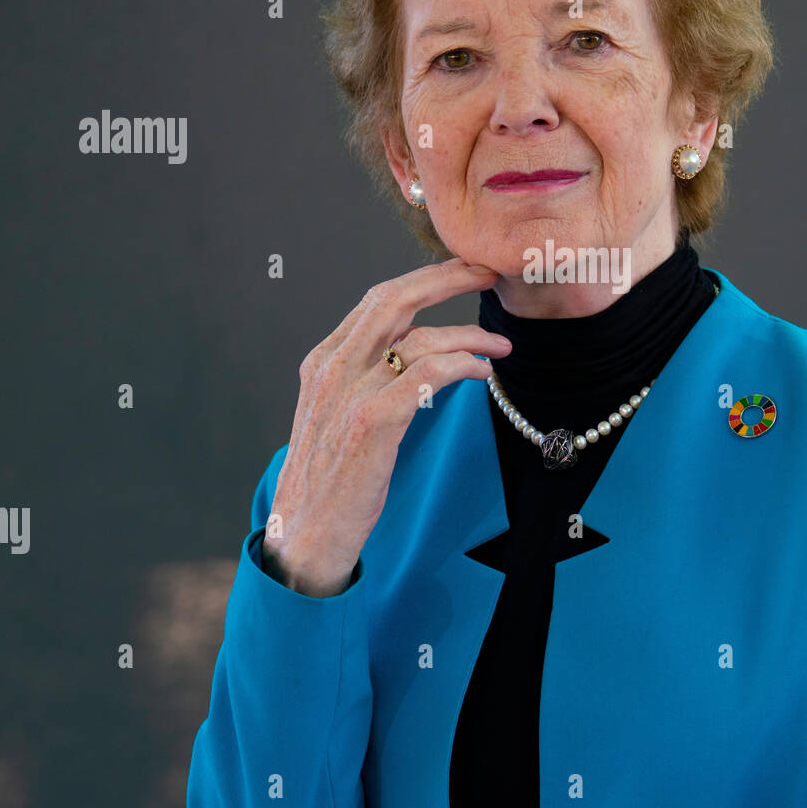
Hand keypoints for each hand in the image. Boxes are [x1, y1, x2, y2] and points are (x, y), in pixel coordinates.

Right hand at [262, 257, 510, 596]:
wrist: (305, 536)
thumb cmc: (331, 482)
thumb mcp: (338, 416)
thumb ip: (365, 380)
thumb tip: (414, 356)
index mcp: (324, 361)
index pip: (378, 300)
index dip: (425, 279)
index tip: (463, 271)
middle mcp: (333, 367)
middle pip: (395, 299)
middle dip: (448, 278)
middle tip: (490, 272)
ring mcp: (350, 393)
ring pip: (419, 338)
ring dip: (470, 334)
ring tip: (501, 345)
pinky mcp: (371, 422)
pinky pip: (427, 375)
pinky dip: (461, 365)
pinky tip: (482, 372)